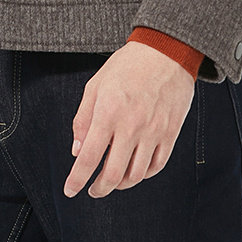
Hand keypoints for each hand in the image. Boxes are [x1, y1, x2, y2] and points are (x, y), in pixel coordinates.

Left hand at [64, 41, 194, 198]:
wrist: (166, 51)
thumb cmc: (128, 65)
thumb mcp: (96, 84)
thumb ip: (83, 118)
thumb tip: (77, 150)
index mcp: (108, 112)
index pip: (88, 157)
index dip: (76, 179)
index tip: (71, 190)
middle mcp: (131, 126)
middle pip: (113, 175)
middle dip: (99, 189)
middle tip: (93, 190)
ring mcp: (153, 131)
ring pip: (136, 175)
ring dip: (121, 184)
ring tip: (113, 181)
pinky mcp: (170, 132)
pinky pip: (156, 165)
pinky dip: (143, 175)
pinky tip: (135, 169)